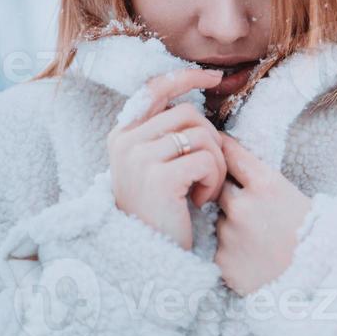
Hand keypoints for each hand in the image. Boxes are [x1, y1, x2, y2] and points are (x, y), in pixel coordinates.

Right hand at [108, 68, 227, 250]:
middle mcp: (126, 141)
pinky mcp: (158, 177)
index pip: (155, 89)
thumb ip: (164, 135)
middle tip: (206, 173)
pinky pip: (205, 159)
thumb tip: (195, 100)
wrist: (146, 259)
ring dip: (214, 163)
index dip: (186, 77)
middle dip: (210, 141)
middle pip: (188, 114)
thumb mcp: (153, 167)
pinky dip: (212, 180)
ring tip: (202, 189)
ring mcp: (139, 158)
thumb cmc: (158, 213)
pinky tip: (200, 201)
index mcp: (122, 135)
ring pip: (201, 135)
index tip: (213, 77)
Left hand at [213, 132, 311, 295]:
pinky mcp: (221, 260)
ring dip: (229, 224)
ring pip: (217, 218)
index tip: (218, 148)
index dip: (223, 149)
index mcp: (265, 183)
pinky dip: (229, 250)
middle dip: (228, 192)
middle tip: (247, 206)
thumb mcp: (291, 194)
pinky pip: (217, 246)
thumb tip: (229, 159)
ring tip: (256, 239)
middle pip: (218, 185)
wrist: (320, 280)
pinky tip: (251, 256)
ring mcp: (229, 234)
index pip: (230, 152)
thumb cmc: (310, 234)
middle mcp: (242, 205)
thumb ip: (258, 179)